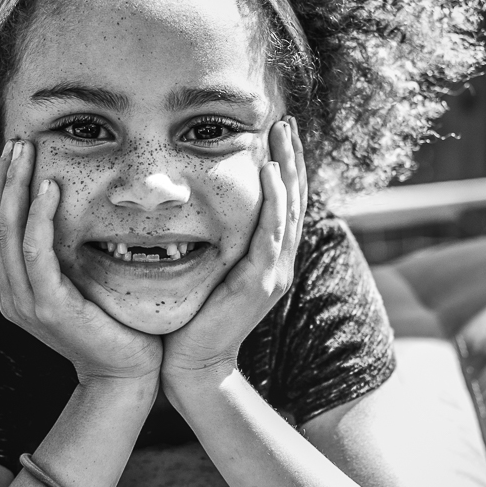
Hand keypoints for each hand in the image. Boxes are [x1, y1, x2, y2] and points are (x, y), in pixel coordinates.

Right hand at [0, 138, 160, 384]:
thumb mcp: (81, 285)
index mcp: (15, 290)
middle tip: (15, 141)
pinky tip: (49, 187)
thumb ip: (65, 257)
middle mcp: (12, 296)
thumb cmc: (113, 326)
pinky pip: (36, 253)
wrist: (127, 373)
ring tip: (26, 152)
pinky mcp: (49, 308)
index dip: (0, 189)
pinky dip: (39, 217)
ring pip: (9, 234)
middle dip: (3, 179)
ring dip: (16, 187)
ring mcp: (26, 303)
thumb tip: (72, 211)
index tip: (11, 154)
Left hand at [162, 118, 304, 392]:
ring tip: (282, 135)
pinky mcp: (261, 281)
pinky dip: (275, 200)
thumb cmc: (192, 321)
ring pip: (289, 209)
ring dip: (287, 168)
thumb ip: (212, 245)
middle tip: (286, 121)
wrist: (193, 364)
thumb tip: (192, 214)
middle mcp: (278, 262)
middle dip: (291, 158)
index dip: (283, 167)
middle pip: (294, 199)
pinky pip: (273, 232)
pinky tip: (271, 173)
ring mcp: (274, 272)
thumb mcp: (207, 273)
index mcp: (267, 259)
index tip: (277, 133)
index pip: (282, 204)